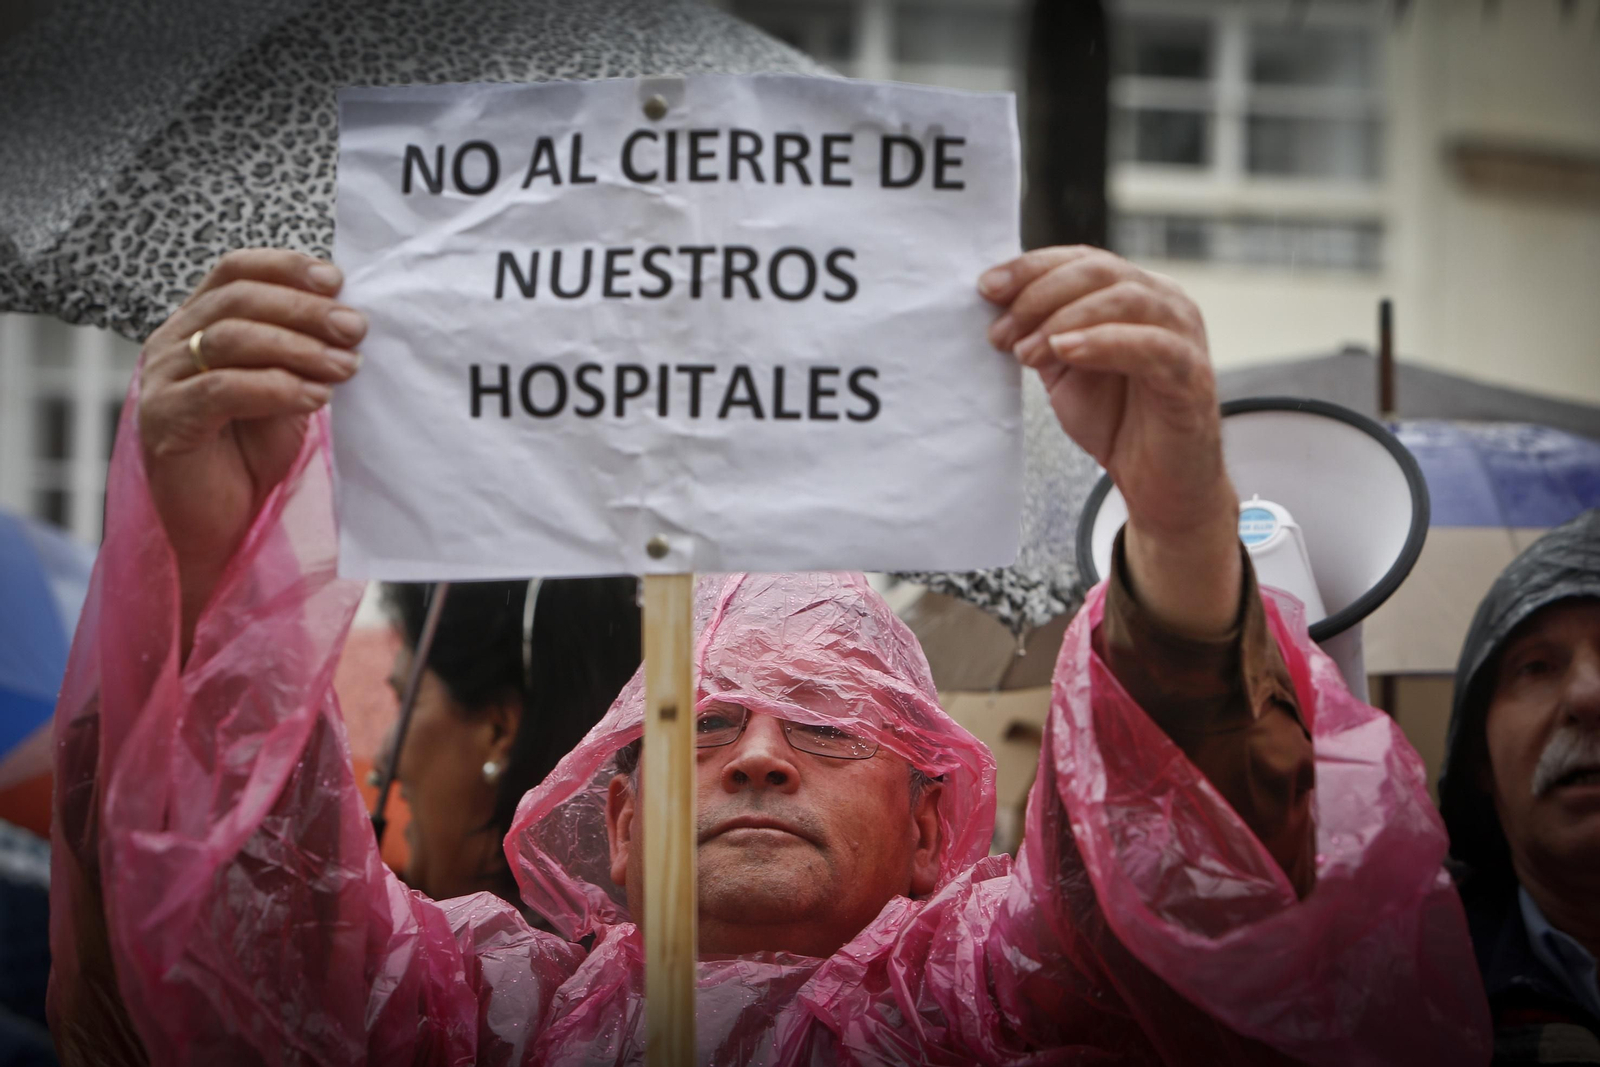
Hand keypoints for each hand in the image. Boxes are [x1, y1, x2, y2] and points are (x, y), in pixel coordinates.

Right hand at [137, 249, 365, 651]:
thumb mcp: (285, 391)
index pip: (235, 271)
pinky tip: (314, 397)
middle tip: (356, 329)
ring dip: (297, 348)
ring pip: (230, 339)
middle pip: (237, 300)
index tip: (338, 280)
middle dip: (304, 310)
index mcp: (199, 324)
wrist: (220, 526)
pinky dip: (275, 387)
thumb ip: (301, 353)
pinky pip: (221, 390)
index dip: (285, 267)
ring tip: (345, 367)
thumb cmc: (251, 456)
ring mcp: (162, 380)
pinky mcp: (164, 421)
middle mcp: (172, 342)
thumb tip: (350, 319)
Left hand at [980, 246, 1240, 635]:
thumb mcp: (1065, 369)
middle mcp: (1164, 303)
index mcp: (1134, 293)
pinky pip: (1150, 345)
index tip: (986, 288)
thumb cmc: (1117, 421)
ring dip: (1064, 320)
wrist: (1157, 482)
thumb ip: (1041, 333)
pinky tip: (1064, 351)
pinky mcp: (1192, 374)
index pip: (1081, 260)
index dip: (1031, 268)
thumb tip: (998, 308)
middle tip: (1001, 331)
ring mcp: (1183, 335)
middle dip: (1039, 295)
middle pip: (1099, 271)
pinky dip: (1102, 341)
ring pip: (1125, 299)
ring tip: (1026, 351)